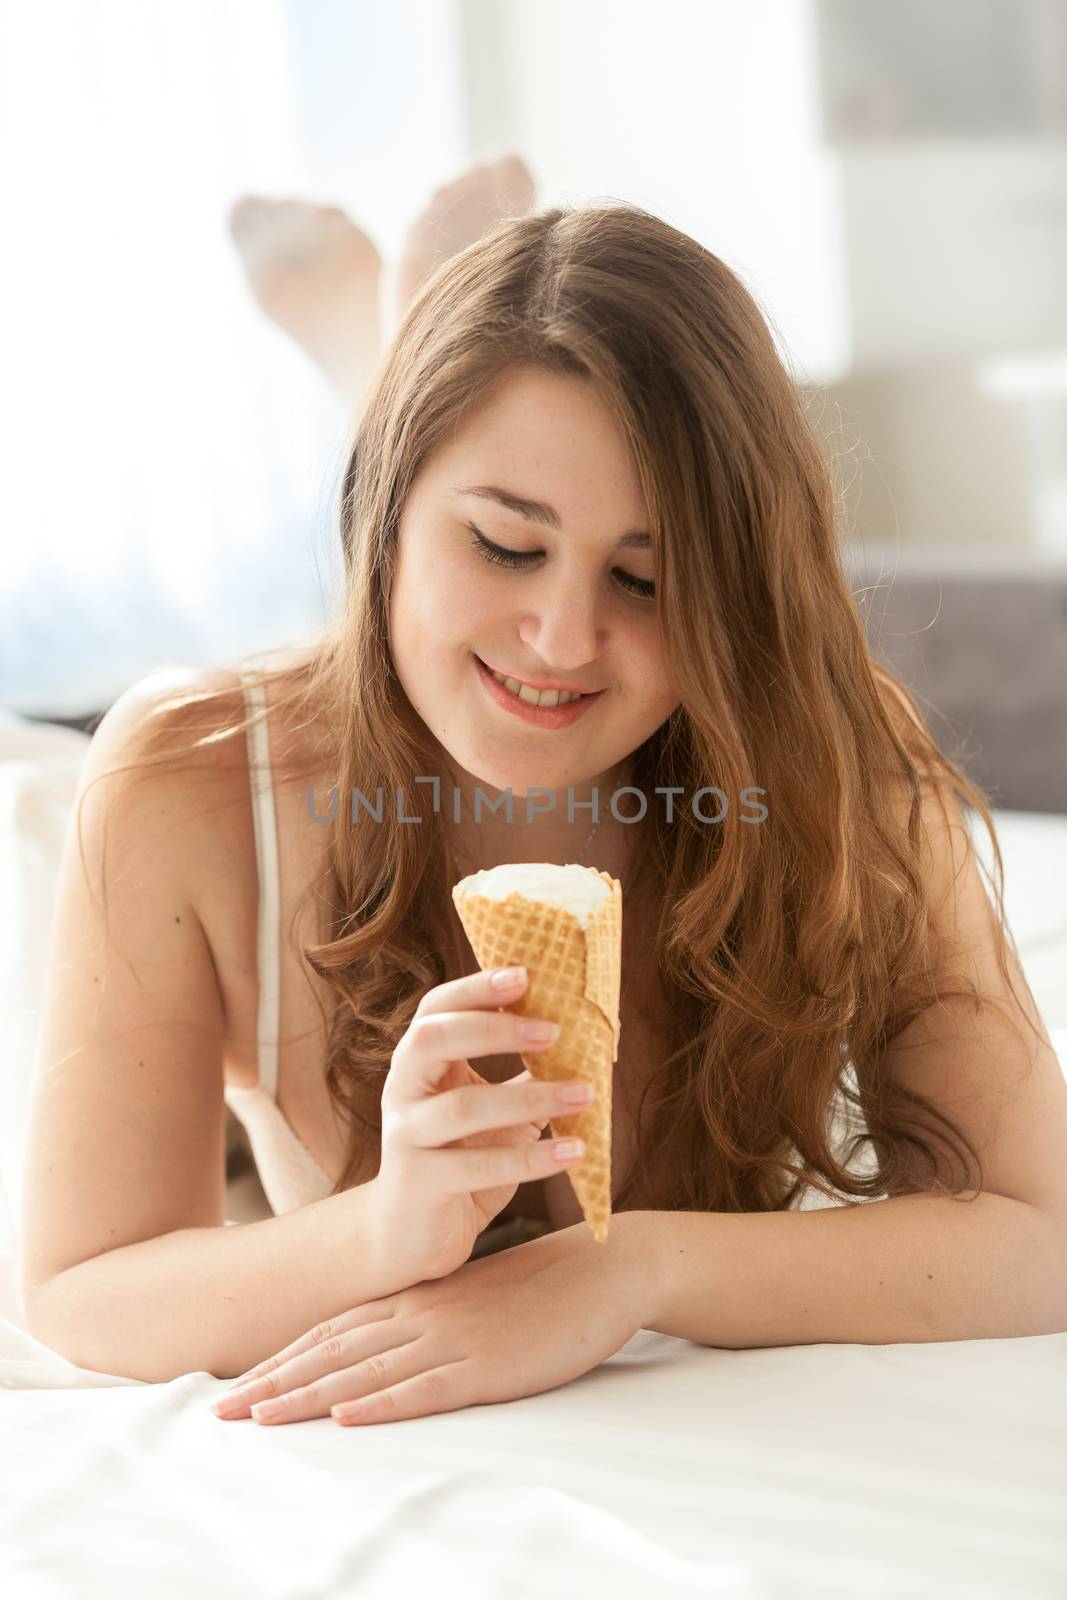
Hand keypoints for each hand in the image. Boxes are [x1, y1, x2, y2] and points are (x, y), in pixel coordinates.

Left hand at [210, 1219, 646, 1427]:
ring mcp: (454, 1340)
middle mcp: (424, 1316)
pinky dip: (382, 1402)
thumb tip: (392, 1339)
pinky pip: (425, 1388)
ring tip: (257, 1417)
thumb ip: (432, 1316)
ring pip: (364, 1371)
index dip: (283, 1357)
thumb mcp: (475, 1298)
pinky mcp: (488, 1365)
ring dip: (306, 1396)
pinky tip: (348, 1416)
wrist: (606, 1267)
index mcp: (419, 1299)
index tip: (237, 1381)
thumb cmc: (544, 1286)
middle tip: (219, 1408)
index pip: (334, 1330)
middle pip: (332, 1351)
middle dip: (272, 1380)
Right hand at [372, 963, 595, 1283]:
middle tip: (554, 1030)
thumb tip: (588, 1038)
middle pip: (431, 1040)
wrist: (409, 1237)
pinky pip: (477, 1167)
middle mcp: (404, 1092)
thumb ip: (523, 1075)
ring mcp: (406, 1138)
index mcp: (421, 1064)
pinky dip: (532, 1157)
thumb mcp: (491, 1111)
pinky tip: (575, 1151)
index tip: (525, 975)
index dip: (475, 989)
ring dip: (531, 1098)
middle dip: (493, 1030)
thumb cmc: (460, 1161)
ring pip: (462, 1108)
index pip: (436, 1009)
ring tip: (584, 1094)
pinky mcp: (420, 1184)